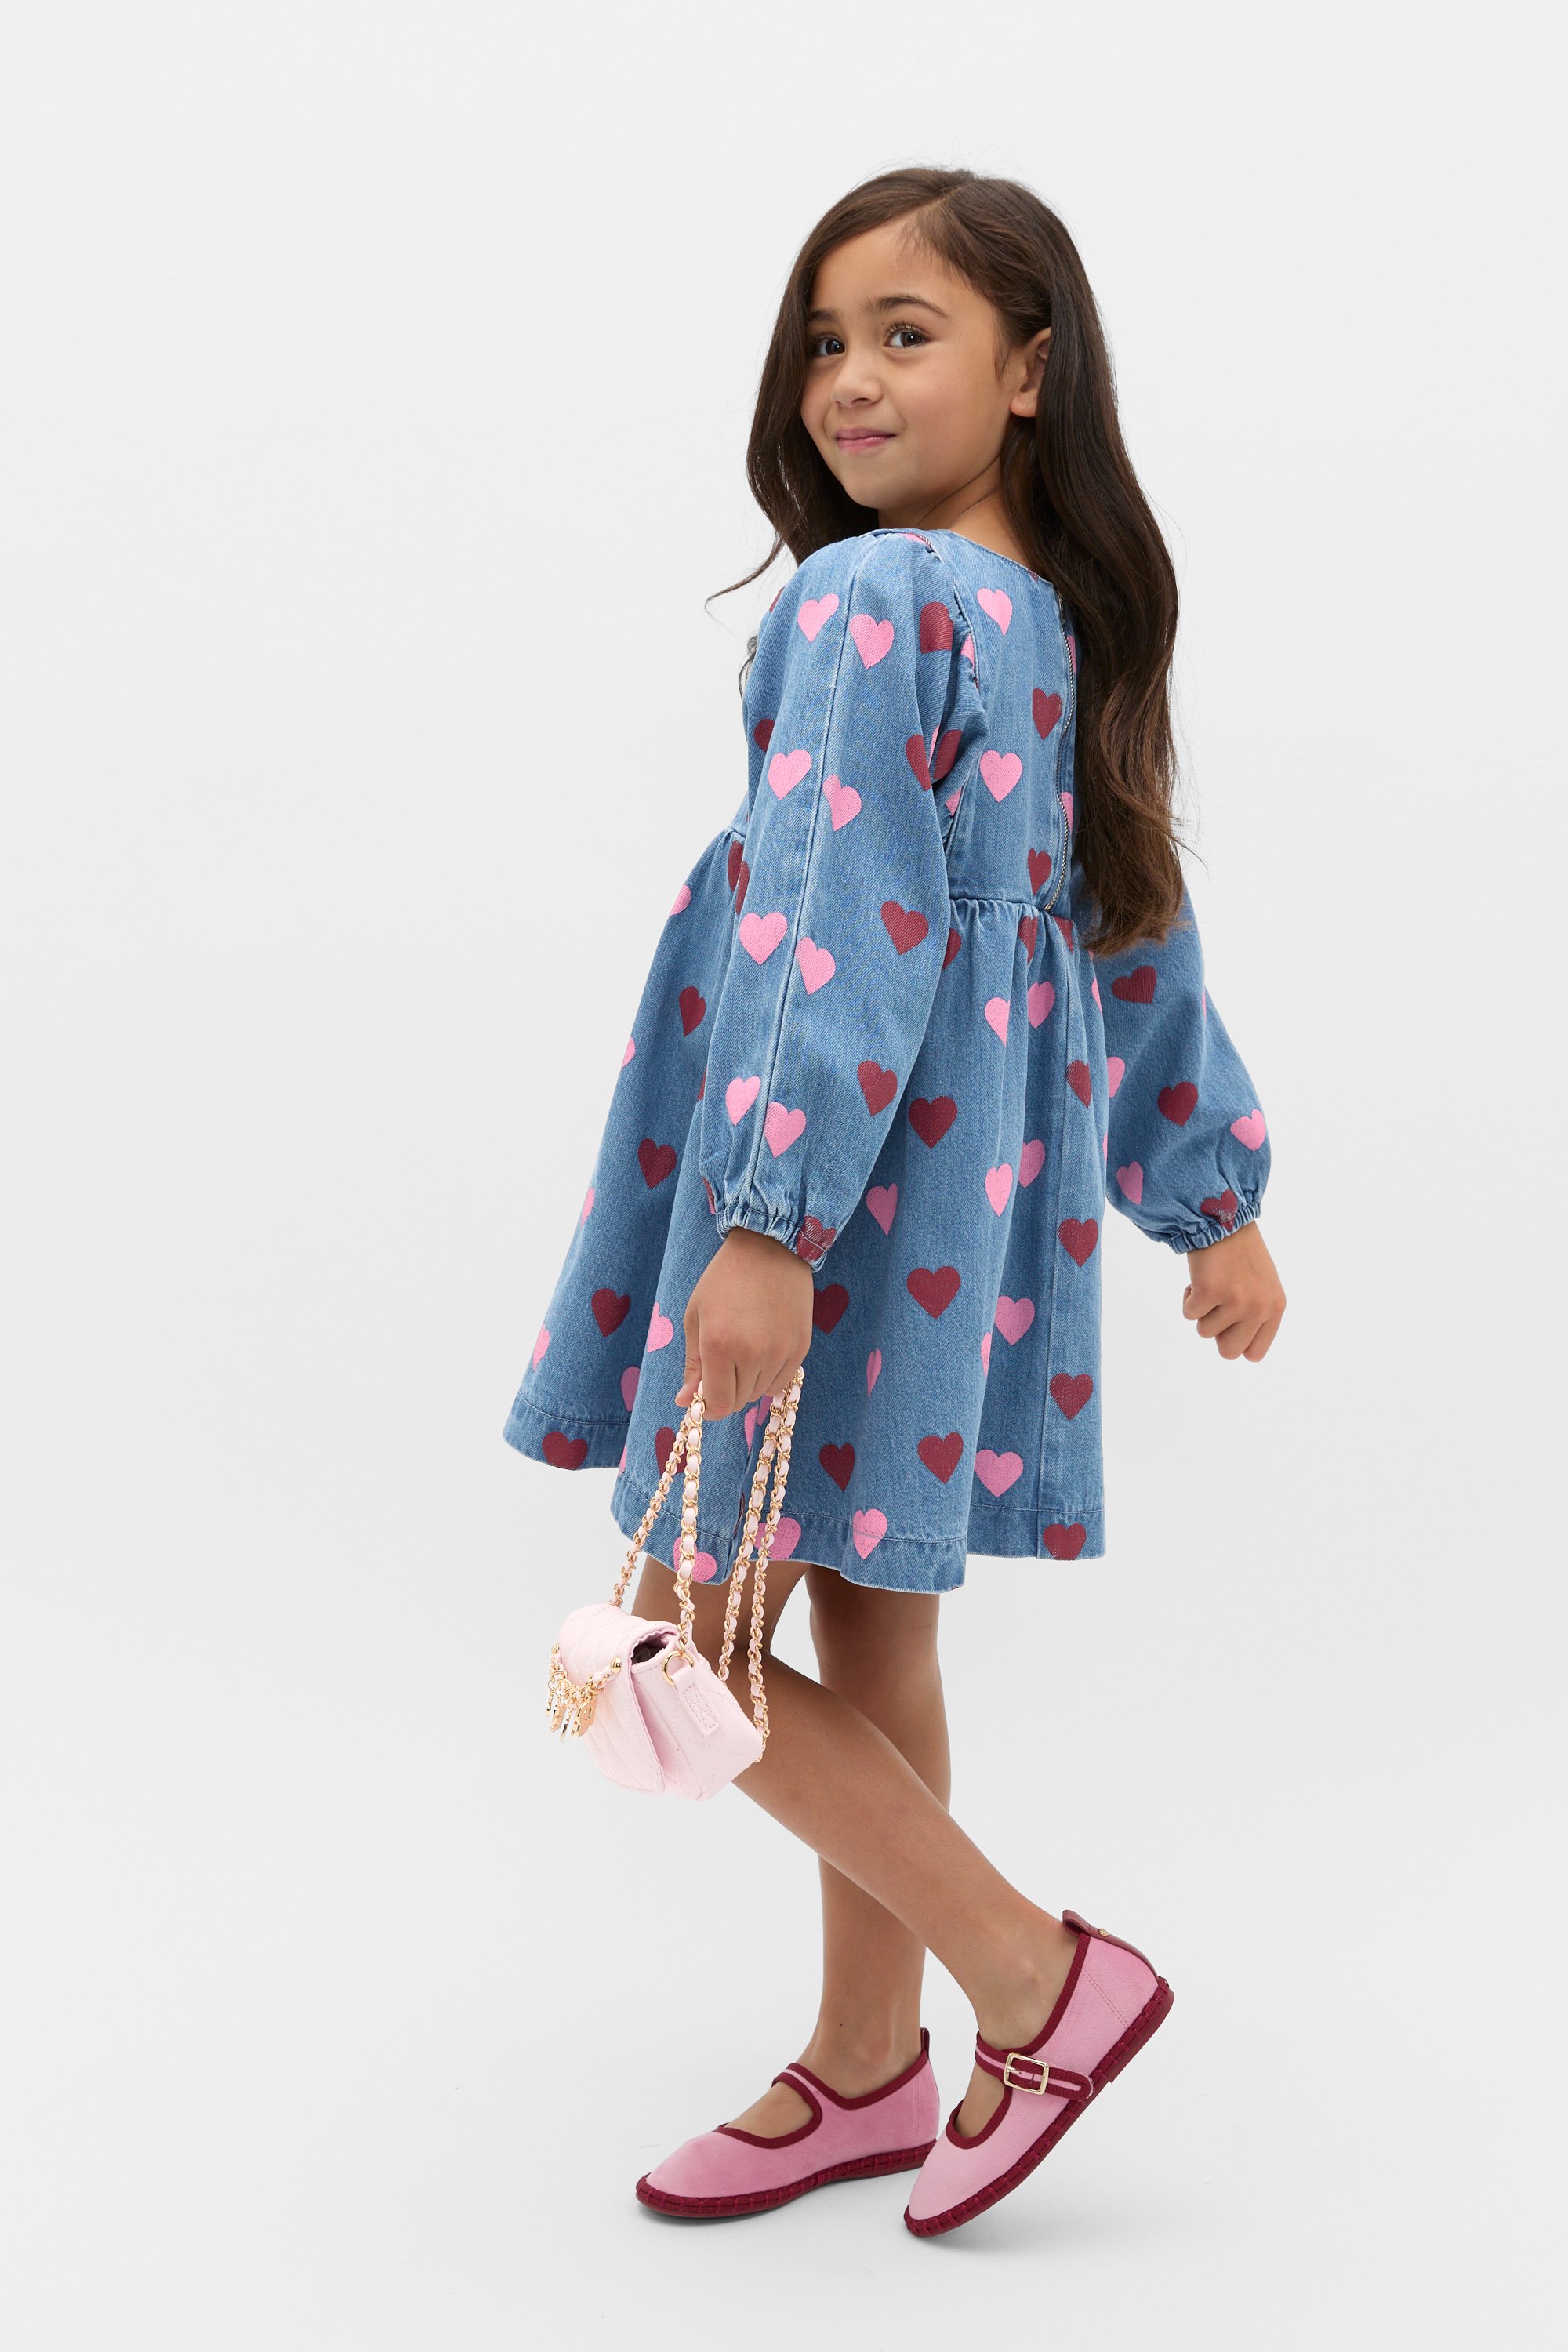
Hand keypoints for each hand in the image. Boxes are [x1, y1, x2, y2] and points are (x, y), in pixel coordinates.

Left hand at [672, 1227, 814, 1419]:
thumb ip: (692, 1364)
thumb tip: (684, 1403)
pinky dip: (769, 1376)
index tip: (704, 1395)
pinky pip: (781, 1382)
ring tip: (744, 1349)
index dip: (708, 1406)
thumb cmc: (724, 1280)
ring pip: (760, 1393)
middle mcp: (752, 1353)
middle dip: (726, 1390)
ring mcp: (780, 1352)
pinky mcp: (801, 1348)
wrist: (769, 1249)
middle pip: (738, 1401)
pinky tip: (763, 1350)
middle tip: (723, 1361)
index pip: (717, 1404)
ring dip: (748, 1382)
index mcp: (719, 1345)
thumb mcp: (696, 1317)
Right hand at [1181, 1221, 1285, 1360]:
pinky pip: (1189, 1313)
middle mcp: (1259, 1308)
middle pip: (1229, 1352)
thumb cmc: (1240, 1253)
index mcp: (1275, 1308)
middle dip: (1216, 1333)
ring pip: (1205, 1332)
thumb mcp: (1261, 1287)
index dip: (1235, 1342)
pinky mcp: (1210, 1291)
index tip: (1229, 1326)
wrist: (1224, 1219)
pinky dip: (1188, 1297)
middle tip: (1216, 1308)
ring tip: (1211, 1284)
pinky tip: (1200, 1277)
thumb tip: (1228, 1345)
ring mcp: (1236, 1301)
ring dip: (1201, 1311)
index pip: (1254, 1353)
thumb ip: (1254, 1316)